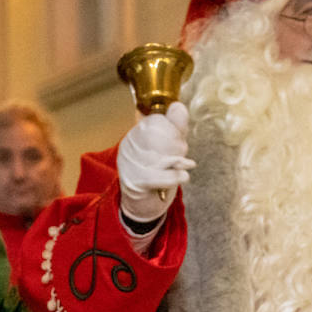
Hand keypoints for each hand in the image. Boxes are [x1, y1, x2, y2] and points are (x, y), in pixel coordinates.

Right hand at [116, 102, 194, 223]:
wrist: (141, 206)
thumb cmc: (157, 175)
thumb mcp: (168, 148)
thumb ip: (175, 127)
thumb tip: (178, 106)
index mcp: (135, 135)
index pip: (156, 120)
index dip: (173, 129)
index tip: (179, 140)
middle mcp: (128, 146)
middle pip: (159, 135)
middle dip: (177, 145)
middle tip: (182, 157)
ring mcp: (130, 164)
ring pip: (161, 154)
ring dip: (178, 161)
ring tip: (182, 167)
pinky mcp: (135, 182)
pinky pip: (160, 175)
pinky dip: (176, 176)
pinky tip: (183, 176)